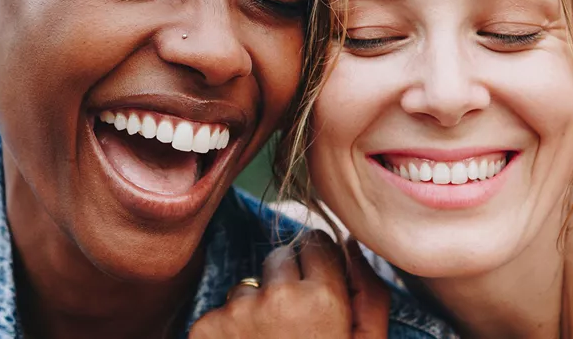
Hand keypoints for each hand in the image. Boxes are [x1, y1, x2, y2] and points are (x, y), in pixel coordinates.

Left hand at [189, 231, 389, 337]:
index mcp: (322, 298)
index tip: (317, 287)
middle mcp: (277, 297)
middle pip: (278, 257)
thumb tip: (352, 244)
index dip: (318, 264)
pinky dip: (229, 331)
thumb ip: (368, 293)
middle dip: (286, 281)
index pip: (314, 242)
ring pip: (246, 286)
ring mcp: (236, 312)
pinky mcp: (204, 329)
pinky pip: (220, 313)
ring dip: (255, 307)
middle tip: (294, 324)